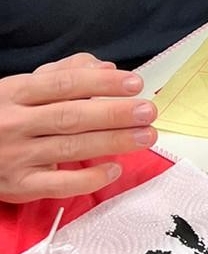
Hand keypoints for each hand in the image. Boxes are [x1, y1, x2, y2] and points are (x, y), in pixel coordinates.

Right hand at [0, 54, 156, 203]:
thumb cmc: (4, 113)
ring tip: (146, 136)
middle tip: (148, 112)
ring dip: (113, 142)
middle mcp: (14, 124)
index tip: (135, 84)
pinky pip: (59, 185)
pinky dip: (90, 178)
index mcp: (15, 92)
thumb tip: (107, 67)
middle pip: (71, 117)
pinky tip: (115, 168)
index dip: (102, 83)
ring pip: (70, 148)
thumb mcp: (24, 86)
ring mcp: (16, 157)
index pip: (64, 85)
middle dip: (115, 114)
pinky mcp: (19, 186)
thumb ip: (65, 72)